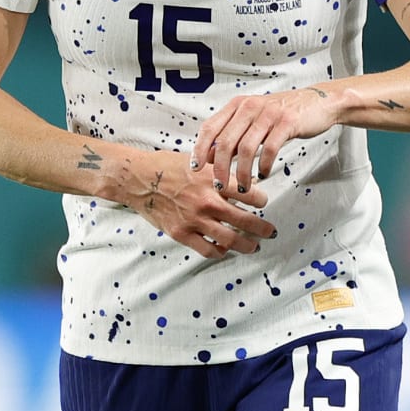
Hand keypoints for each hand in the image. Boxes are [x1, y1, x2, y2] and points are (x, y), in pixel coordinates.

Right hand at [125, 151, 272, 258]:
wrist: (139, 179)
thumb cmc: (168, 166)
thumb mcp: (199, 158)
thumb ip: (222, 163)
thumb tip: (244, 159)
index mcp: (214, 180)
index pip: (251, 194)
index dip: (262, 200)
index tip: (263, 203)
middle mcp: (207, 201)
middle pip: (246, 221)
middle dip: (263, 229)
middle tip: (270, 232)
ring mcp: (194, 220)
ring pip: (230, 240)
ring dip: (247, 245)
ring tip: (254, 246)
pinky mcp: (182, 233)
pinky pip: (208, 250)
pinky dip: (221, 252)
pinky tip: (226, 249)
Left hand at [194, 87, 340, 191]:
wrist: (318, 102)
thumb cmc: (284, 113)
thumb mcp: (254, 117)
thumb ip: (234, 132)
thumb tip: (211, 155)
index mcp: (238, 105)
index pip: (210, 127)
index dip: (200, 149)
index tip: (196, 167)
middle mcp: (250, 106)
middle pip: (225, 142)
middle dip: (220, 168)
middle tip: (220, 185)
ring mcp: (269, 114)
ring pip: (246, 148)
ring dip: (241, 172)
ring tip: (242, 186)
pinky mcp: (287, 122)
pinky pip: (270, 149)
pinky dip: (264, 165)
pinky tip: (263, 173)